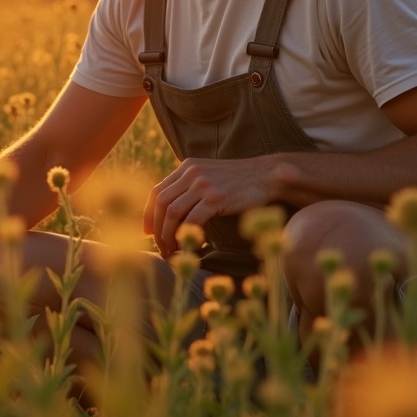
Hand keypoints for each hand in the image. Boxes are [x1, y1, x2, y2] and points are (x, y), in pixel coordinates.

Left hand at [143, 155, 285, 255]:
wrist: (268, 175)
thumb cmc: (241, 180)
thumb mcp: (211, 174)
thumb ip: (191, 185)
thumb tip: (173, 210)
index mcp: (187, 166)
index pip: (158, 190)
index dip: (148, 213)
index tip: (148, 232)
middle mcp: (191, 173)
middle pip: (161, 203)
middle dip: (156, 228)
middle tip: (160, 246)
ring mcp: (203, 184)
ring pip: (172, 213)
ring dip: (168, 235)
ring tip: (172, 250)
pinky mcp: (216, 198)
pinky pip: (192, 220)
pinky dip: (187, 236)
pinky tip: (190, 247)